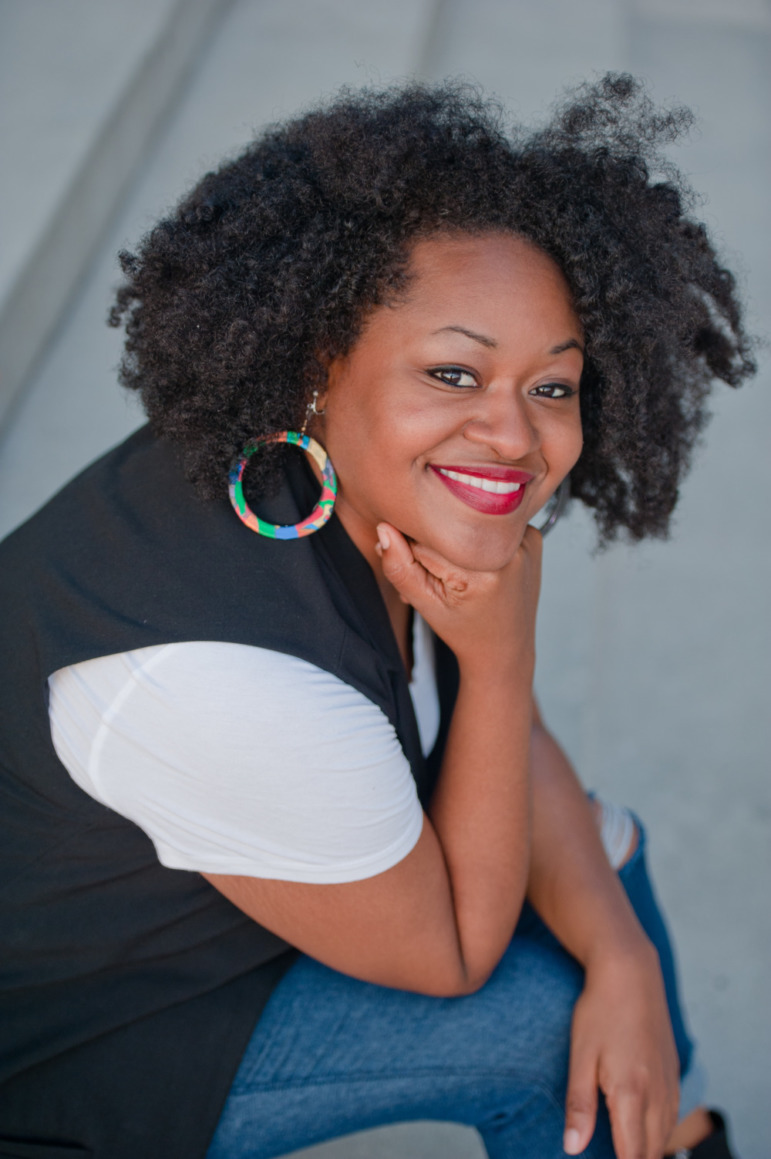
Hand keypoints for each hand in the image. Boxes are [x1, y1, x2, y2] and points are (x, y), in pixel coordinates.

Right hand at [375, 521, 541, 679]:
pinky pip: (495, 523)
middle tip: (443, 575)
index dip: (415, 549)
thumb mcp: (424, 605)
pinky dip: (485, 538)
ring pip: (473, 519)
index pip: (428, 535)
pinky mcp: (535, 536)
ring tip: (466, 572)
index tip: (423, 572)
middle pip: (453, 523)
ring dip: (461, 537)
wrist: (506, 648)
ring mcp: (527, 540)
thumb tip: (383, 528)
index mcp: (479, 570)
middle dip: (437, 543)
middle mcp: (508, 550)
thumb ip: (400, 568)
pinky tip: (486, 563)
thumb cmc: (464, 630)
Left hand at [564, 943, 679, 1158]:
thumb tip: (572, 1149)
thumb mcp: (581, 1056)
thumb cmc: (600, 1011)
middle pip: (652, 1152)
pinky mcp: (673, 1072)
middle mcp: (657, 1094)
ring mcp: (670, 1083)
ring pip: (664, 1136)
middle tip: (609, 1155)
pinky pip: (671, 1116)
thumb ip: (579, 1105)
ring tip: (624, 1149)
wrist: (631, 973)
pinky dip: (658, 1131)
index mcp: (632, 1094)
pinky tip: (642, 1129)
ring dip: (646, 1149)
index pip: (632, 1156)